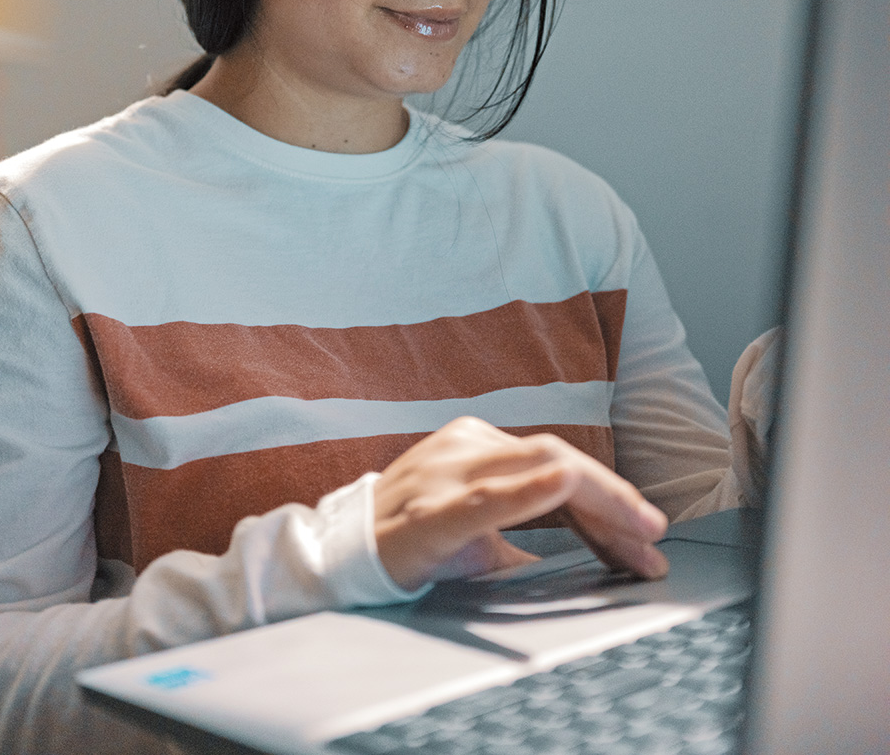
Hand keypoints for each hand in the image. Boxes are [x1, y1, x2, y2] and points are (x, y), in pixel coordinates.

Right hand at [373, 416, 668, 590]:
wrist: (341, 552)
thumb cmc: (414, 536)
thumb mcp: (478, 520)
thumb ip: (528, 519)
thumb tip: (596, 543)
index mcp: (480, 442)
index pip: (558, 462)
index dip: (608, 498)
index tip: (645, 537)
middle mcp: (468, 445)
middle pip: (558, 457)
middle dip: (615, 497)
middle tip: (654, 535)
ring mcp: (448, 471)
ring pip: (539, 469)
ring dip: (599, 503)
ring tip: (636, 533)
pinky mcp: (432, 510)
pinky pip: (488, 496)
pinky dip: (531, 490)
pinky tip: (565, 484)